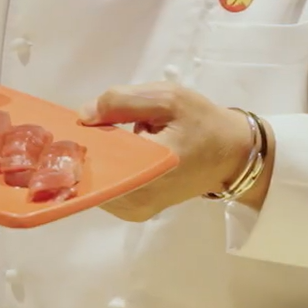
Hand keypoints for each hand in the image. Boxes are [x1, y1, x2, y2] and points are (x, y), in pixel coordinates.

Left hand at [79, 82, 270, 221]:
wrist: (232, 153)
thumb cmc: (202, 123)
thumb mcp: (168, 98)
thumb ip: (122, 101)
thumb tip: (84, 115)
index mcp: (149, 170)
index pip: (96, 163)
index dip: (80, 142)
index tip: (75, 125)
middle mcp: (137, 200)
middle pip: (91, 175)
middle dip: (86, 149)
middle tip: (90, 124)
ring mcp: (135, 210)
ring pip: (96, 181)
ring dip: (95, 157)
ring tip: (103, 133)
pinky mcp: (136, 210)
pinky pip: (107, 186)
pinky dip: (105, 167)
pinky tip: (112, 148)